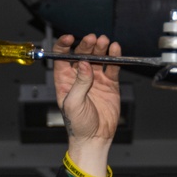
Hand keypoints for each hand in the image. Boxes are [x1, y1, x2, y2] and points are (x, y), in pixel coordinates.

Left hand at [53, 34, 120, 176]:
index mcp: (64, 80)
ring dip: (100, 48)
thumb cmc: (78, 125)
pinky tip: (115, 49)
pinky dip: (114, 57)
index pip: (62, 58)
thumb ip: (79, 83)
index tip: (70, 39)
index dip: (64, 46)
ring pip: (97, 58)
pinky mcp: (109, 84)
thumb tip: (84, 64)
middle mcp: (79, 77)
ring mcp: (94, 79)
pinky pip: (111, 67)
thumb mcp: (74, 103)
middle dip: (86, 45)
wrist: (95, 138)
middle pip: (81, 54)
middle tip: (93, 39)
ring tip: (104, 42)